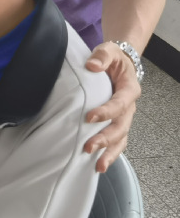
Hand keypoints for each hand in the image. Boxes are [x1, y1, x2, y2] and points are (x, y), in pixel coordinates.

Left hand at [84, 42, 140, 171]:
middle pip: (121, 126)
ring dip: (109, 152)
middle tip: (89, 146)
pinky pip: (116, 141)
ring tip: (98, 166)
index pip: (120, 103)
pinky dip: (109, 154)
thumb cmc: (112, 58)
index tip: (89, 118)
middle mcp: (129, 107)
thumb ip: (102, 56)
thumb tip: (92, 66)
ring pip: (121, 139)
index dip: (106, 112)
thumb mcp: (108, 50)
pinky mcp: (116, 123)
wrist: (118, 63)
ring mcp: (124, 117)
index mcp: (129, 90)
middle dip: (106, 138)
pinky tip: (98, 166)